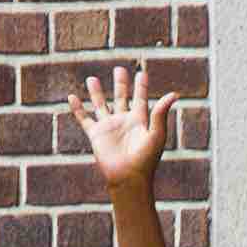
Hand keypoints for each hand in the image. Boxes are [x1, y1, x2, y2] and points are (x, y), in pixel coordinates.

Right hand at [76, 64, 176, 207]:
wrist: (128, 177)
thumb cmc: (146, 159)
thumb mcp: (156, 133)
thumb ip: (161, 113)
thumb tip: (175, 93)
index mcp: (139, 120)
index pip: (141, 98)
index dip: (141, 86)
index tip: (142, 72)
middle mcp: (124, 121)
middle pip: (121, 98)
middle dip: (120, 84)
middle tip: (119, 69)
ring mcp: (109, 127)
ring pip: (101, 105)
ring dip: (96, 92)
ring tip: (92, 78)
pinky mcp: (96, 134)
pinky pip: (84, 119)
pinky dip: (77, 109)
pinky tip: (71, 97)